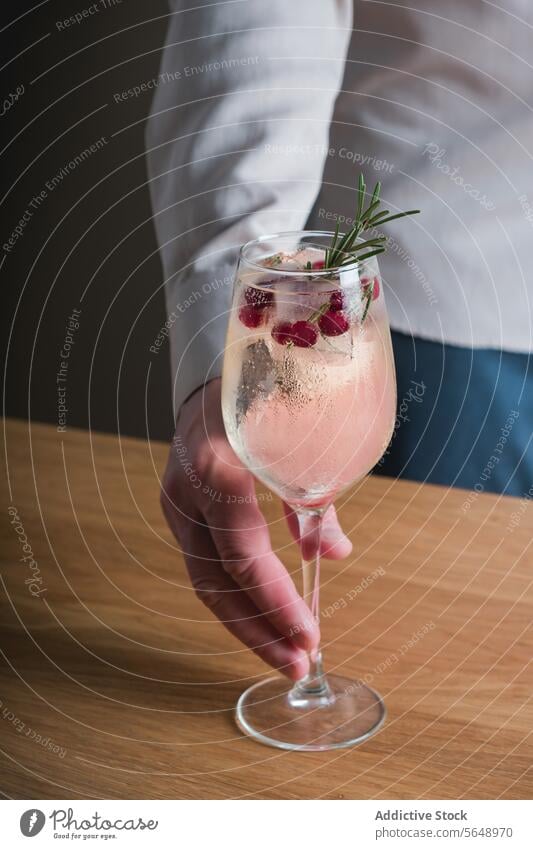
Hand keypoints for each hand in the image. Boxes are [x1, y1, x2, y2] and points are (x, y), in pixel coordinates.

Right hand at [160, 378, 351, 680]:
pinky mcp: (180, 514)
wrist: (213, 377)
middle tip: (297, 665)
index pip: (242, 555)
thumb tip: (338, 555)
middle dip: (258, 630)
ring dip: (247, 624)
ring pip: (206, 582)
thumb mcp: (298, 440)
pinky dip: (238, 598)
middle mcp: (186, 493)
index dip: (276, 601)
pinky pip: (207, 566)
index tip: (311, 636)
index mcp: (216, 469)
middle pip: (215, 583)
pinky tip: (267, 621)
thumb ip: (315, 500)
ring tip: (286, 655)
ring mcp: (177, 505)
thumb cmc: (264, 400)